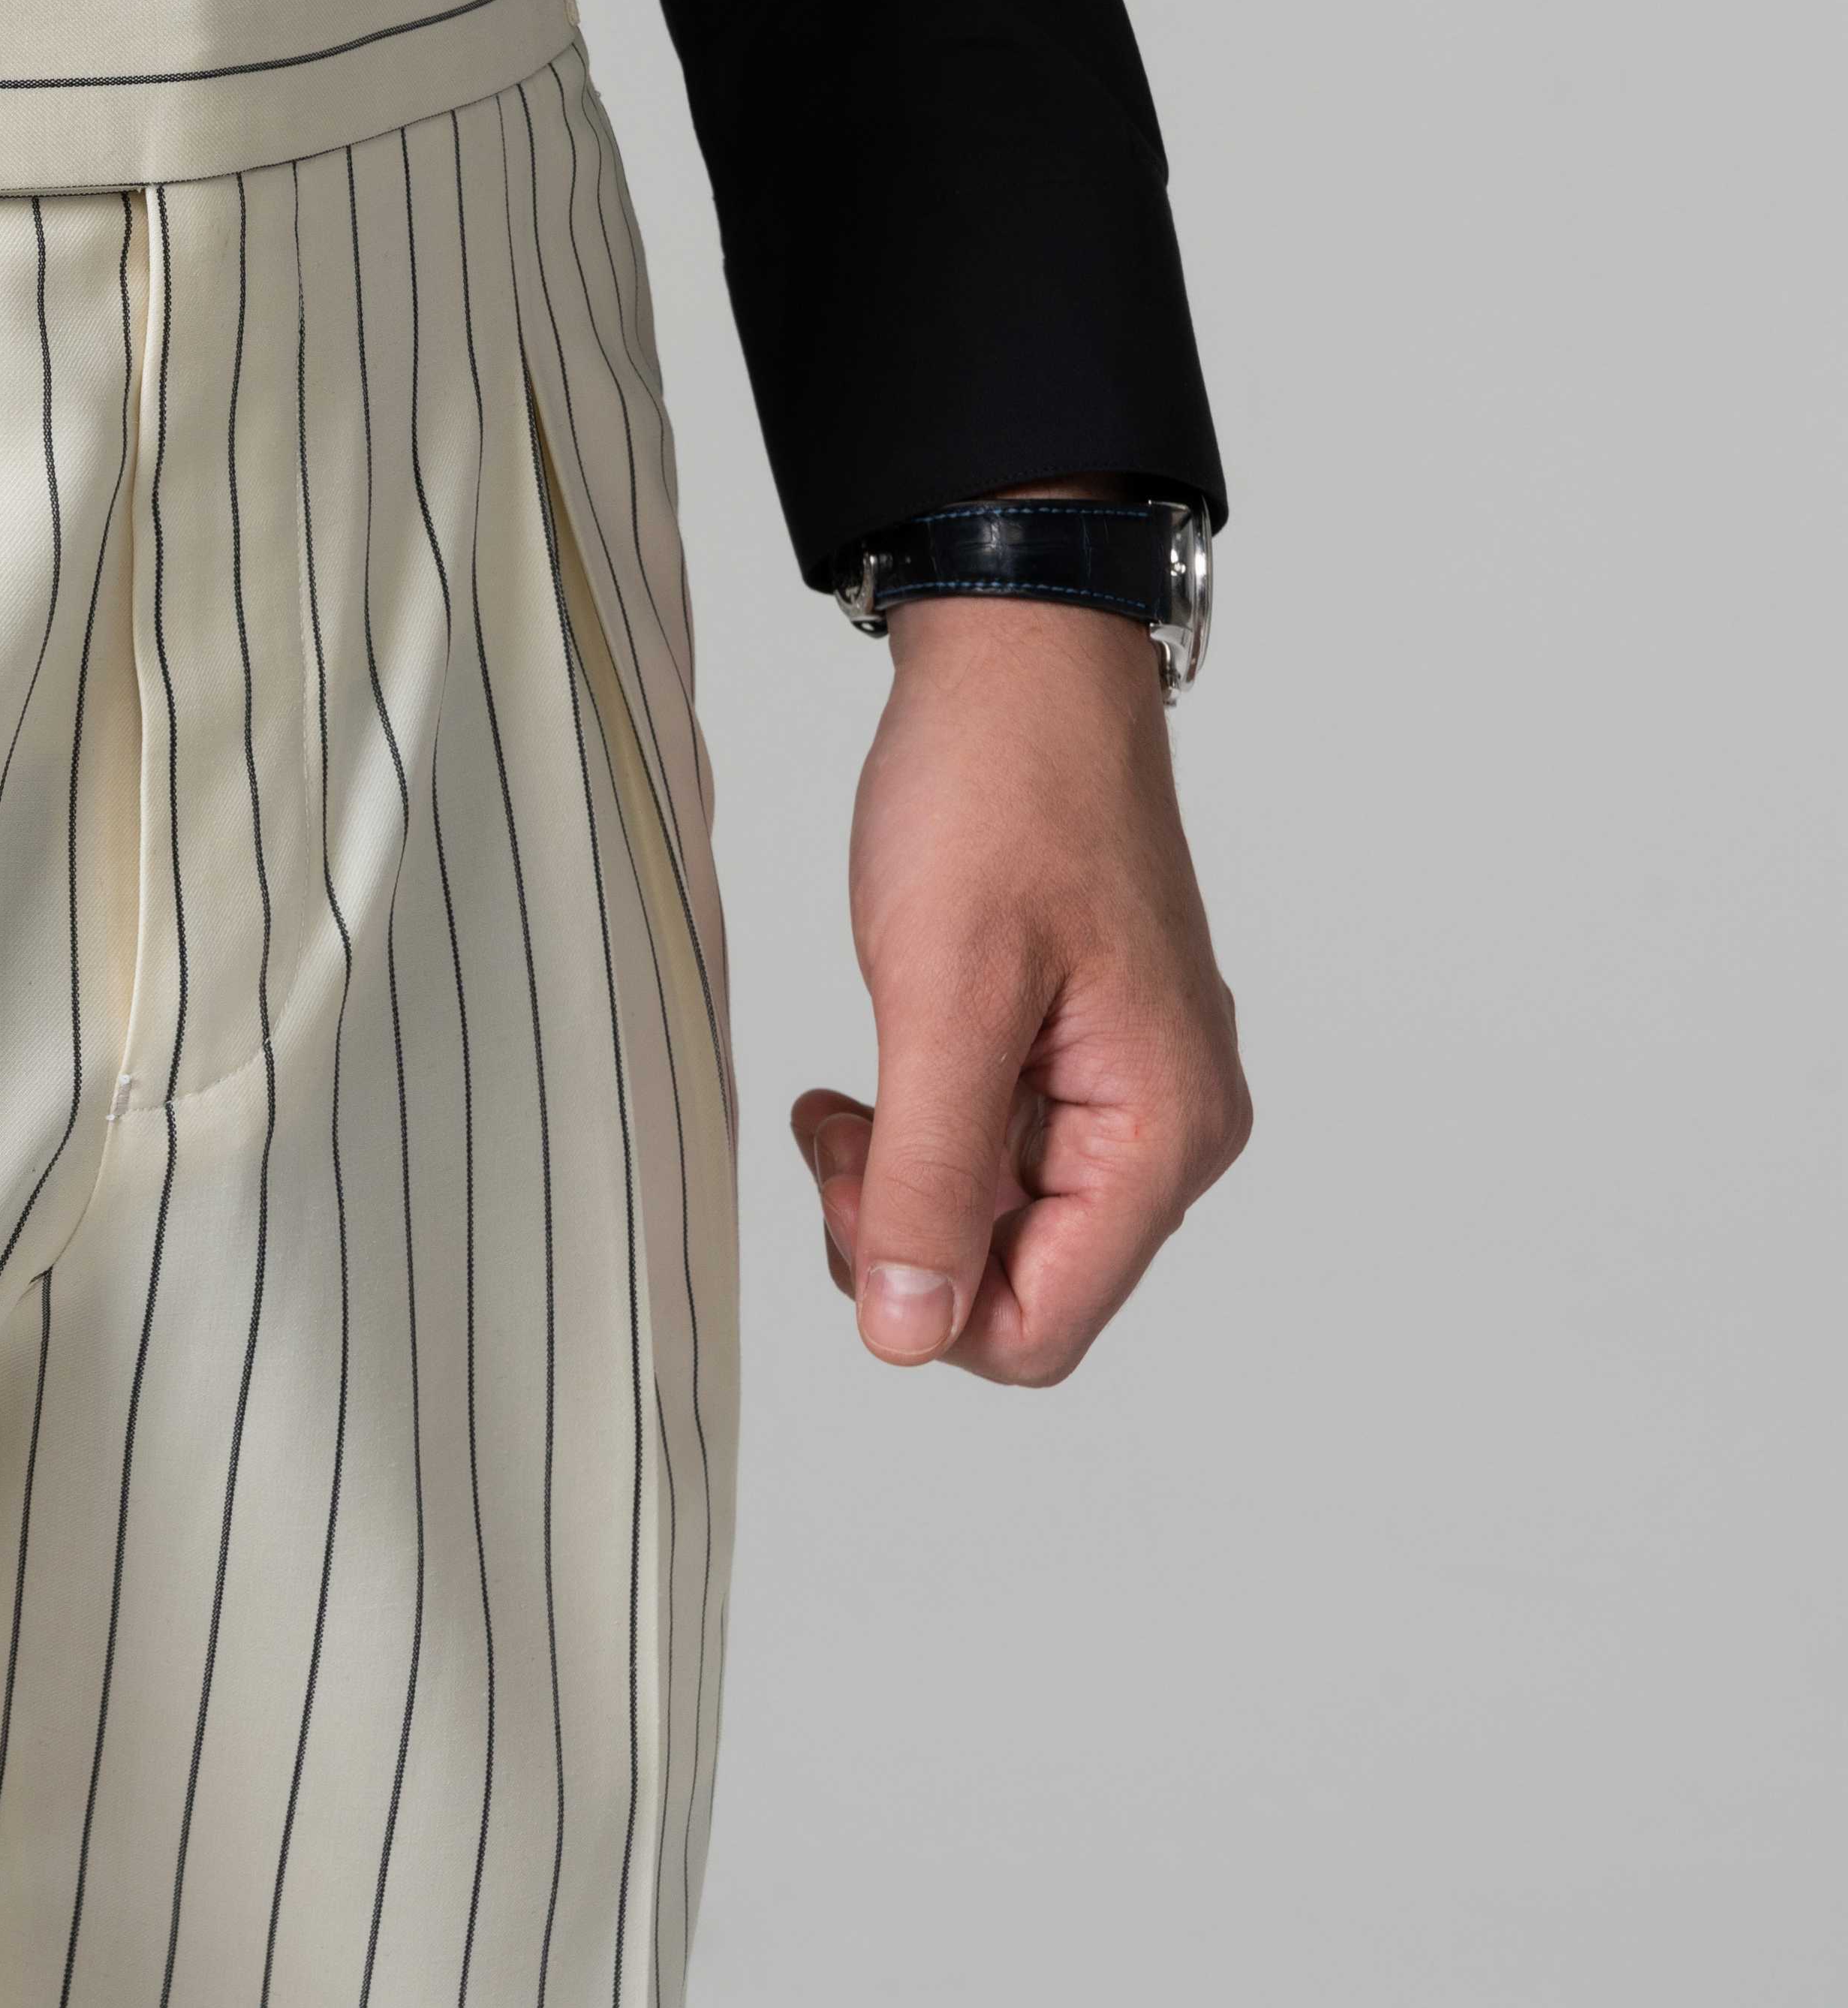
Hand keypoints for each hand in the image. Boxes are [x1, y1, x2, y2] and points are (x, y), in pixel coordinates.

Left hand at [792, 588, 1249, 1383]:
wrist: (1017, 675)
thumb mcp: (941, 997)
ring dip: (905, 1181)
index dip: (923, 1296)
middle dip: (906, 1232)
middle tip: (839, 1127)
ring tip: (846, 1096)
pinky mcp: (1080, 1058)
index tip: (854, 1179)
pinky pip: (997, 1154)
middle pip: (1021, 1285)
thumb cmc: (997, 803)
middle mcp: (1167, 1131)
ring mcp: (1128, 1094)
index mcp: (1161, 1134)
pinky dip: (922, 1132)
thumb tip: (907, 1332)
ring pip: (999, 1225)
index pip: (1040, 1328)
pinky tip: (874, 1077)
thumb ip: (926, 1176)